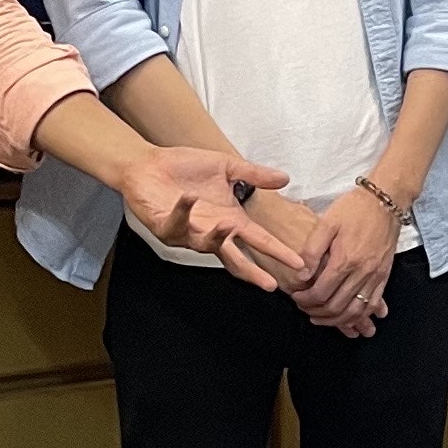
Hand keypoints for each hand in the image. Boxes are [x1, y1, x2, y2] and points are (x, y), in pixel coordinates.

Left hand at [118, 143, 305, 289]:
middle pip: (234, 258)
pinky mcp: (164, 225)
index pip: (258, 241)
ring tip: (229, 225)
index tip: (298, 263)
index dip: (278, 252)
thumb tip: (285, 179)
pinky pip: (175, 223)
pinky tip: (190, 198)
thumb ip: (254, 174)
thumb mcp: (226, 167)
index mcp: (229, 220)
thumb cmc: (185, 168)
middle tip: (269, 284)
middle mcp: (211, 231)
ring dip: (217, 237)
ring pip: (205, 244)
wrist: (148, 164)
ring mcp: (187, 232)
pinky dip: (183, 211)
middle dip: (251, 271)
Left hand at [295, 182, 400, 335]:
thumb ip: (311, 251)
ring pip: (355, 311)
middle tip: (304, 308)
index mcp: (344, 259)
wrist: (386, 200)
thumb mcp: (326, 223)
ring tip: (322, 317)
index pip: (321, 293)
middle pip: (337, 306)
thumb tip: (302, 276)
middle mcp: (362, 272)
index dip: (305, 300)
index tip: (296, 297)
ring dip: (336, 320)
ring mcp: (375, 276)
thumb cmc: (354, 208)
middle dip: (316, 312)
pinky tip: (348, 317)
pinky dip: (360, 316)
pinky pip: (373, 304)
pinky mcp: (384, 275)